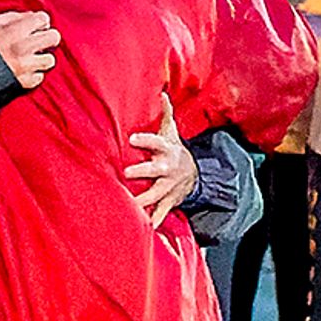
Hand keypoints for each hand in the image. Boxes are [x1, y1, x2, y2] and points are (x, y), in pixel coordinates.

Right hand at [0, 9, 60, 89]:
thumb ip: (10, 18)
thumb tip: (28, 16)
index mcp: (15, 31)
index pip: (43, 19)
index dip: (39, 22)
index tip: (33, 27)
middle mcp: (24, 48)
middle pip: (54, 37)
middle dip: (47, 38)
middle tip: (38, 42)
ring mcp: (26, 67)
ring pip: (50, 60)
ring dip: (42, 59)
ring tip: (30, 59)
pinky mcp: (25, 83)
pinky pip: (40, 77)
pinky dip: (33, 75)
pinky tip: (22, 72)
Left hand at [126, 98, 193, 226]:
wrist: (194, 174)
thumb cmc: (174, 149)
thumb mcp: (172, 132)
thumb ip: (166, 113)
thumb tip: (162, 93)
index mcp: (167, 150)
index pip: (156, 142)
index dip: (145, 140)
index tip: (131, 139)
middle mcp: (168, 168)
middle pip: (154, 170)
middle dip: (142, 170)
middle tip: (126, 172)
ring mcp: (169, 186)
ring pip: (156, 193)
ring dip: (143, 199)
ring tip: (129, 205)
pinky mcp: (169, 200)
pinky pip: (162, 211)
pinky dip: (155, 219)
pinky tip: (145, 227)